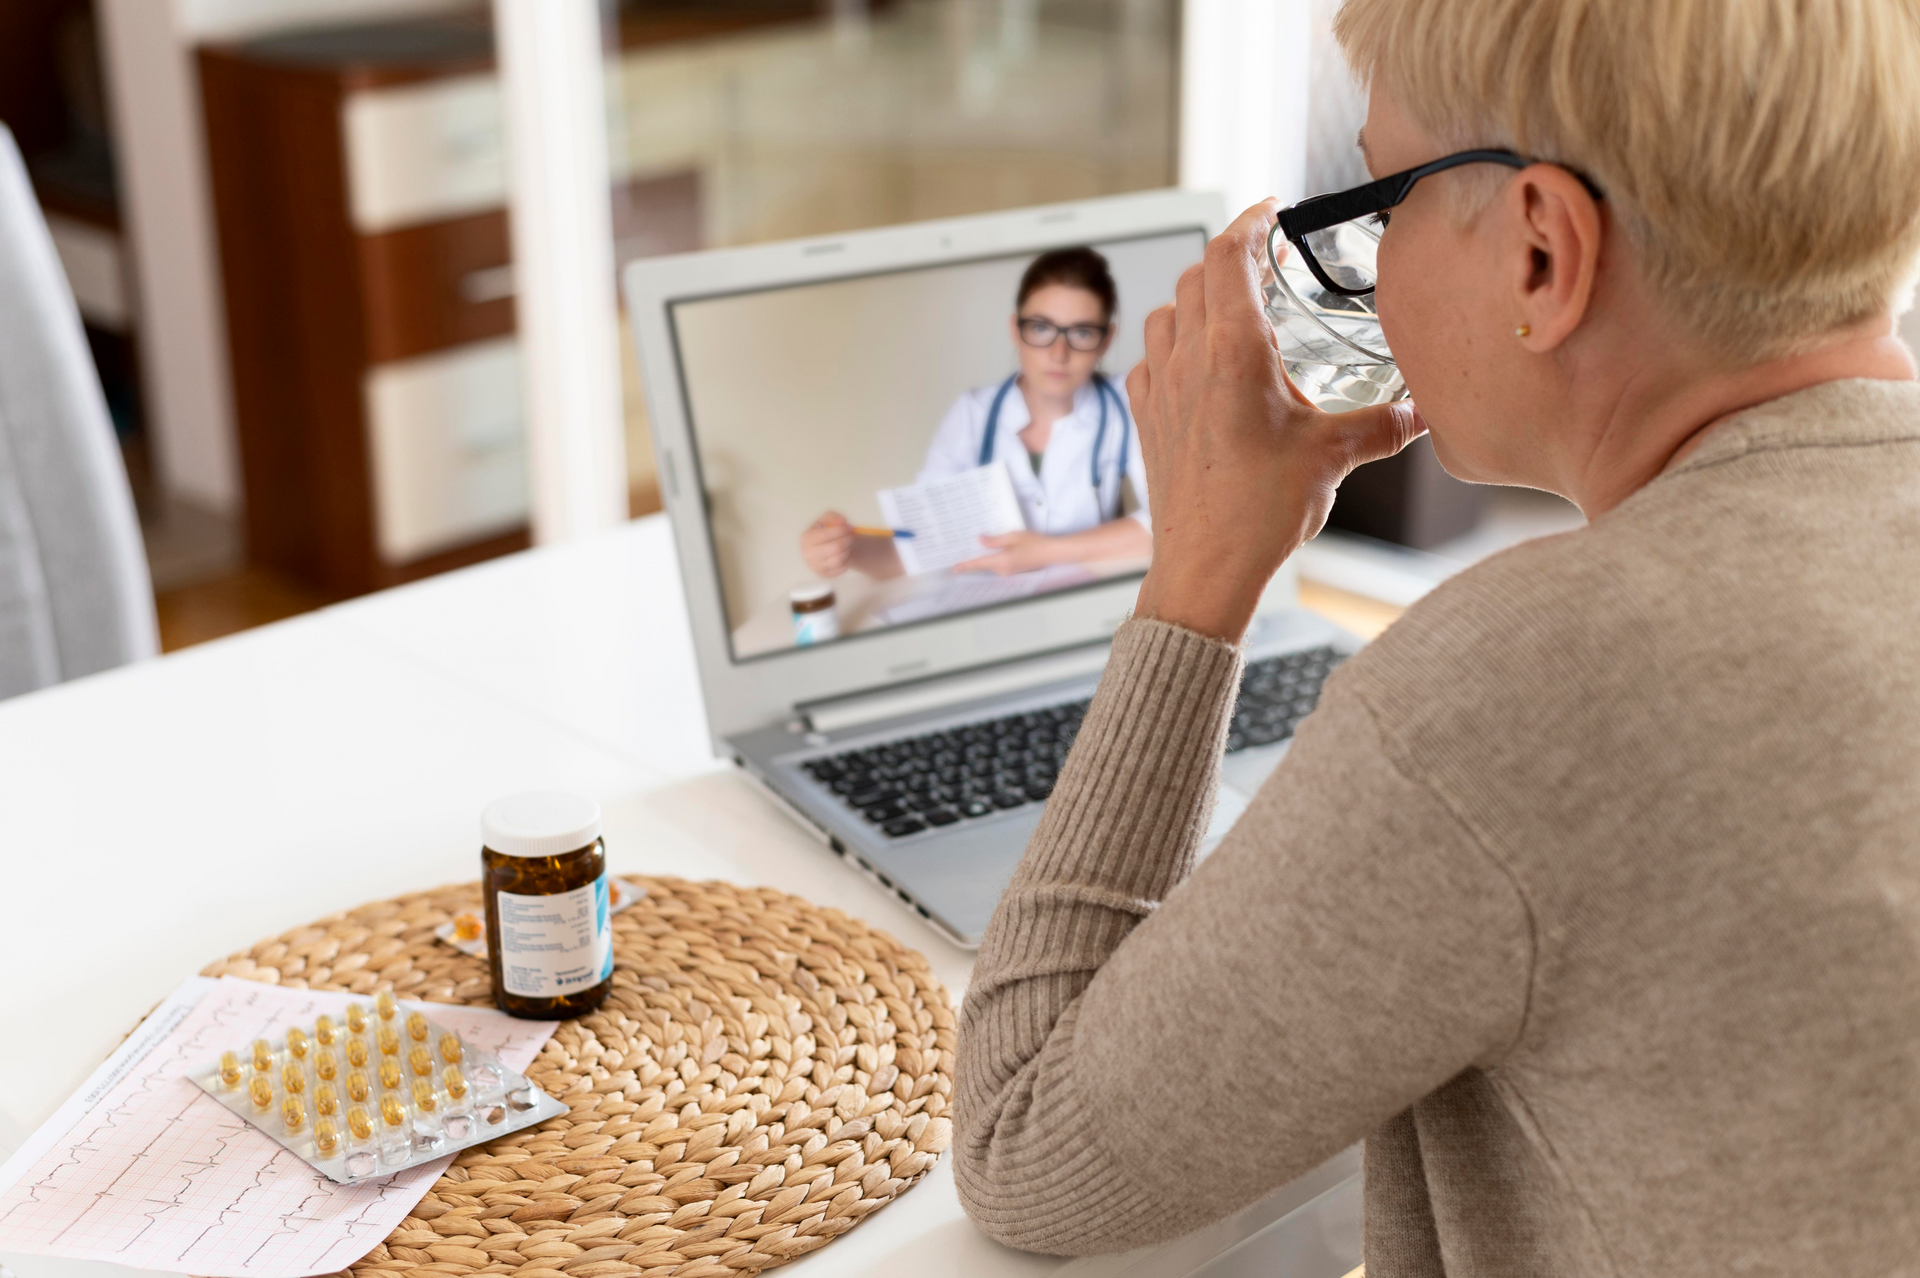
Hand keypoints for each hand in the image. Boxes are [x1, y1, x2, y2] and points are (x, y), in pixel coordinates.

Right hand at [801, 512, 855, 576]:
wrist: (826, 546)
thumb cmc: (826, 531)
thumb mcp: (827, 519)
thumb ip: (833, 516)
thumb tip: (842, 521)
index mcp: (806, 538)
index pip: (825, 535)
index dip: (841, 530)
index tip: (850, 527)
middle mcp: (807, 554)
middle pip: (835, 548)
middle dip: (847, 540)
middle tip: (852, 536)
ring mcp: (814, 567)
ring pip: (838, 560)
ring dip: (848, 550)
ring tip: (849, 544)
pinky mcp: (824, 575)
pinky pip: (840, 569)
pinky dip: (847, 561)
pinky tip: (846, 554)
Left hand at [954, 530, 1056, 575]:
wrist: (1052, 553)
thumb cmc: (1035, 543)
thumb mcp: (1013, 536)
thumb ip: (995, 540)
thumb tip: (980, 541)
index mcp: (1002, 561)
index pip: (979, 564)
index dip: (965, 566)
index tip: (954, 569)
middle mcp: (1003, 570)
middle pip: (984, 564)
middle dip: (975, 558)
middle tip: (963, 548)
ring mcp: (1009, 572)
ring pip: (992, 564)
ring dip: (986, 557)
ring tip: (979, 545)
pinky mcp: (1013, 571)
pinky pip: (999, 565)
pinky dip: (994, 559)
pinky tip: (995, 550)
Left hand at [1126, 199, 1424, 641]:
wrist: (1204, 568)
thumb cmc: (1258, 512)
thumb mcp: (1334, 457)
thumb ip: (1384, 426)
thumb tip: (1424, 413)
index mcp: (1231, 349)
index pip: (1229, 253)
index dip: (1249, 221)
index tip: (1270, 209)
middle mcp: (1186, 359)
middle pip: (1197, 275)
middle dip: (1231, 258)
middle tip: (1265, 263)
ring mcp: (1159, 388)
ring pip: (1166, 313)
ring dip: (1196, 299)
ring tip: (1232, 311)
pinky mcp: (1146, 419)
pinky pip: (1149, 360)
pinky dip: (1171, 347)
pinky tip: (1195, 368)